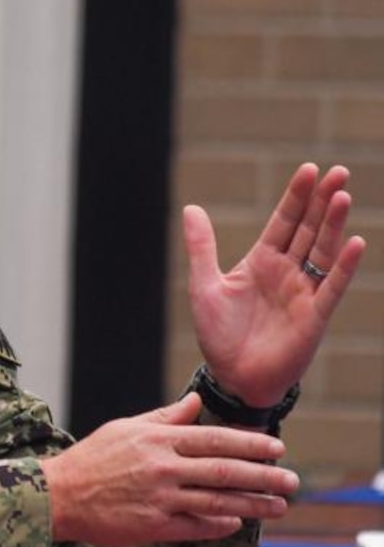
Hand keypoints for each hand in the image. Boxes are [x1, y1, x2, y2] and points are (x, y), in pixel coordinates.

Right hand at [43, 394, 297, 546]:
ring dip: (253, 504)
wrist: (57, 495)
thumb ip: (163, 417)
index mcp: (157, 439)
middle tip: (291, 481)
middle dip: (264, 476)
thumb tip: (194, 402)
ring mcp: (159, 498)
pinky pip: (196, 526)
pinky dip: (219, 524)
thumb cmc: (90, 459)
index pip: (215, 439)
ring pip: (218, 501)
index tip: (276, 448)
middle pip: (225, 471)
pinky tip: (236, 523)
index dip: (250, 444)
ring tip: (278, 506)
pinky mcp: (152, 525)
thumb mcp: (124, 428)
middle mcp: (162, 467)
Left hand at [185, 163, 365, 405]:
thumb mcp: (205, 286)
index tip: (308, 169)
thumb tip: (191, 208)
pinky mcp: (314, 315)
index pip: (283, 222)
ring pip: (323, 251)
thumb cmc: (219, 335)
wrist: (232, 377)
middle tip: (338, 171)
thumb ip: (202, 248)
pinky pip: (332, 287)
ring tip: (342, 196)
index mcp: (262, 261)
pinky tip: (355, 243)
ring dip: (334, 225)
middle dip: (322, 201)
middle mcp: (287, 272)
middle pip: (309, 229)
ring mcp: (303, 291)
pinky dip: (343, 267)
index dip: (296, 197)